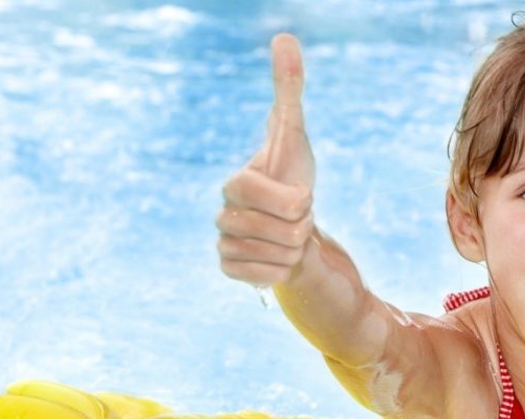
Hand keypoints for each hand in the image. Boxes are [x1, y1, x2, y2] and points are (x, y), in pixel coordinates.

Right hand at [217, 34, 315, 285]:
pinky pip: (266, 277)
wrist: (295, 224)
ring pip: (277, 255)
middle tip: (297, 217)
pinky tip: (279, 258)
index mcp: (233, 184)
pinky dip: (283, 270)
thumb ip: (289, 88)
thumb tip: (284, 36)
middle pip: (282, 230)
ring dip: (296, 247)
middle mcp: (221, 215)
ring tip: (290, 235)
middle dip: (303, 224)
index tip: (301, 196)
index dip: (294, 198)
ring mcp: (222, 245)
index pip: (265, 196)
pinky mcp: (229, 271)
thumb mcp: (295, 133)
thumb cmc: (294, 174)